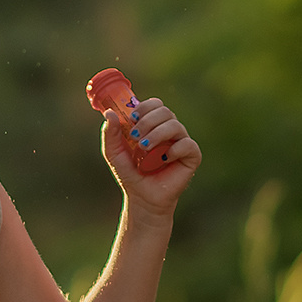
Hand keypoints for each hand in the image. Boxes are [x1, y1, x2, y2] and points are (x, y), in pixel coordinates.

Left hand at [102, 95, 200, 215]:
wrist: (142, 196)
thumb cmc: (130, 172)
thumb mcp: (114, 152)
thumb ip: (110, 133)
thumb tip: (109, 113)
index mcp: (153, 125)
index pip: (155, 105)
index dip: (145, 107)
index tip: (133, 117)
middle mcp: (169, 130)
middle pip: (165, 111)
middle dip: (148, 120)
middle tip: (135, 135)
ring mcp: (181, 142)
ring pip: (175, 125)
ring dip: (157, 134)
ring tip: (143, 147)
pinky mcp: (192, 156)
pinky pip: (187, 144)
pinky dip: (173, 149)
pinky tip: (162, 159)